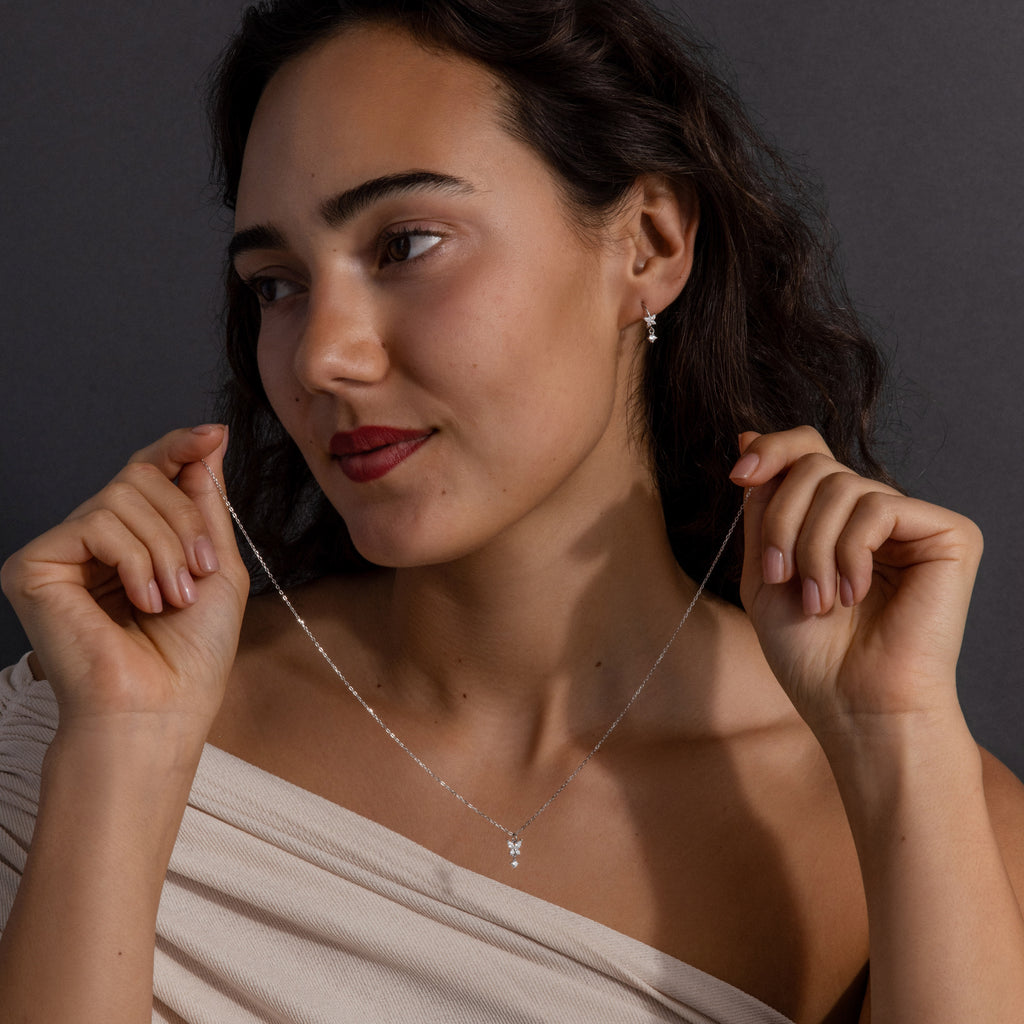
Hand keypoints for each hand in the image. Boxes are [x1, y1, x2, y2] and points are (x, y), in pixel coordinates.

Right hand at [1, 425, 248, 735]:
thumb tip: (211, 437)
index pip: (146, 473)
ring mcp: (62, 552)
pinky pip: (98, 522)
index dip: (177, 448)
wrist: (161, 709)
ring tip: (173, 597)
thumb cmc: (192, 653)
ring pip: (123, 494)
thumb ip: (205, 500)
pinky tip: (142, 600)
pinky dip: (136, 559)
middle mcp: (92, 541)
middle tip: (198, 574)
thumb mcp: (216, 563)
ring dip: (168, 547)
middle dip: (185, 521)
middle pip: (140, 477)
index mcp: (133, 541)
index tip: (212, 434)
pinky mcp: (34, 565)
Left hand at [730, 426, 982, 738]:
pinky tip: (853, 592)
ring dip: (811, 547)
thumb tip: (748, 434)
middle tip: (780, 576)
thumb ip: (761, 507)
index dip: (772, 451)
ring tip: (818, 601)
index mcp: (834, 520)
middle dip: (781, 520)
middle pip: (814, 465)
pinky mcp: (948, 534)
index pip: (807, 452)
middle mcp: (875, 514)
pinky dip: (849, 550)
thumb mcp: (765, 570)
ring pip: (839, 486)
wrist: (854, 705)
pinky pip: (878, 506)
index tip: (739, 474)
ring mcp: (913, 522)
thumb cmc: (810, 654)